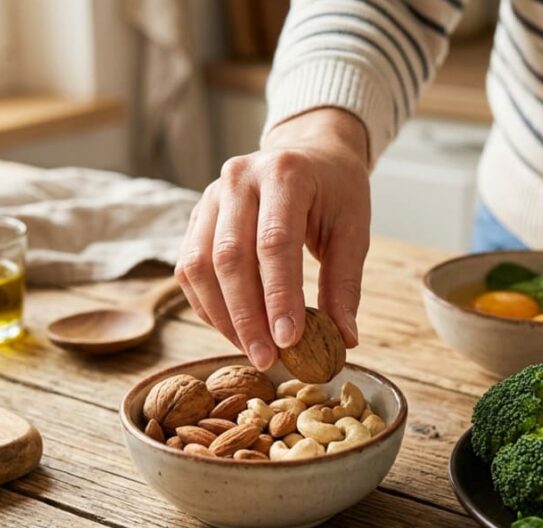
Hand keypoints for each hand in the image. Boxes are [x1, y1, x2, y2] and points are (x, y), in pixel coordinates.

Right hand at [175, 108, 370, 369]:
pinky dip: (208, 305)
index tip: (289, 340)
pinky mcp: (197, 215)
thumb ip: (344, 284)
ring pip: (200, 265)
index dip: (279, 296)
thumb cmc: (336, 192)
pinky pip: (189, 267)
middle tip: (267, 360)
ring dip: (223, 317)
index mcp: (286, 173)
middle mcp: (240, 178)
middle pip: (230, 256)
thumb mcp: (353, 230)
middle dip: (247, 316)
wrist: (308, 152)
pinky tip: (234, 330)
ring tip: (252, 351)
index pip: (275, 242)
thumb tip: (344, 340)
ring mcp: (211, 194)